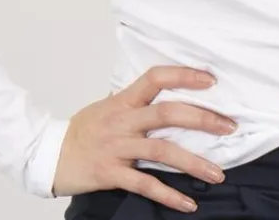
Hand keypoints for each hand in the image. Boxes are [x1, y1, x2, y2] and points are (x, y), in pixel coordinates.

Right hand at [51, 65, 238, 209]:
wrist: (48, 154)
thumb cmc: (83, 129)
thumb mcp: (108, 105)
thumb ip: (136, 102)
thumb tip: (167, 94)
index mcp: (124, 100)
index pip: (157, 77)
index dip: (184, 75)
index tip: (211, 80)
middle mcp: (123, 120)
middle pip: (168, 113)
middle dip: (203, 119)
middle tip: (229, 126)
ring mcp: (118, 147)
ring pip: (162, 150)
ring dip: (194, 163)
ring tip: (218, 174)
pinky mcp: (111, 173)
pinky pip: (144, 184)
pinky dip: (169, 195)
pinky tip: (188, 203)